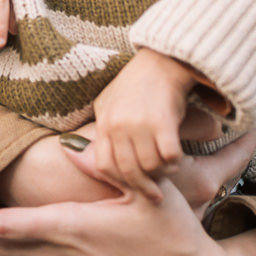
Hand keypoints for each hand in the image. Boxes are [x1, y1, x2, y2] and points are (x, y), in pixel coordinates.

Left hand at [89, 49, 201, 199]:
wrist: (162, 60)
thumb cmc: (136, 83)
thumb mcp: (108, 103)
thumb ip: (101, 128)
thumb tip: (78, 148)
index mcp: (105, 123)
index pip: (104, 166)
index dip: (119, 182)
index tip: (131, 189)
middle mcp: (119, 126)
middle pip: (127, 171)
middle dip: (142, 187)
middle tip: (154, 195)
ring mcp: (140, 124)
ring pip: (149, 167)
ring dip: (161, 173)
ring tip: (167, 170)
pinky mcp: (163, 122)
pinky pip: (169, 156)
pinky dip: (174, 162)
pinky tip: (176, 158)